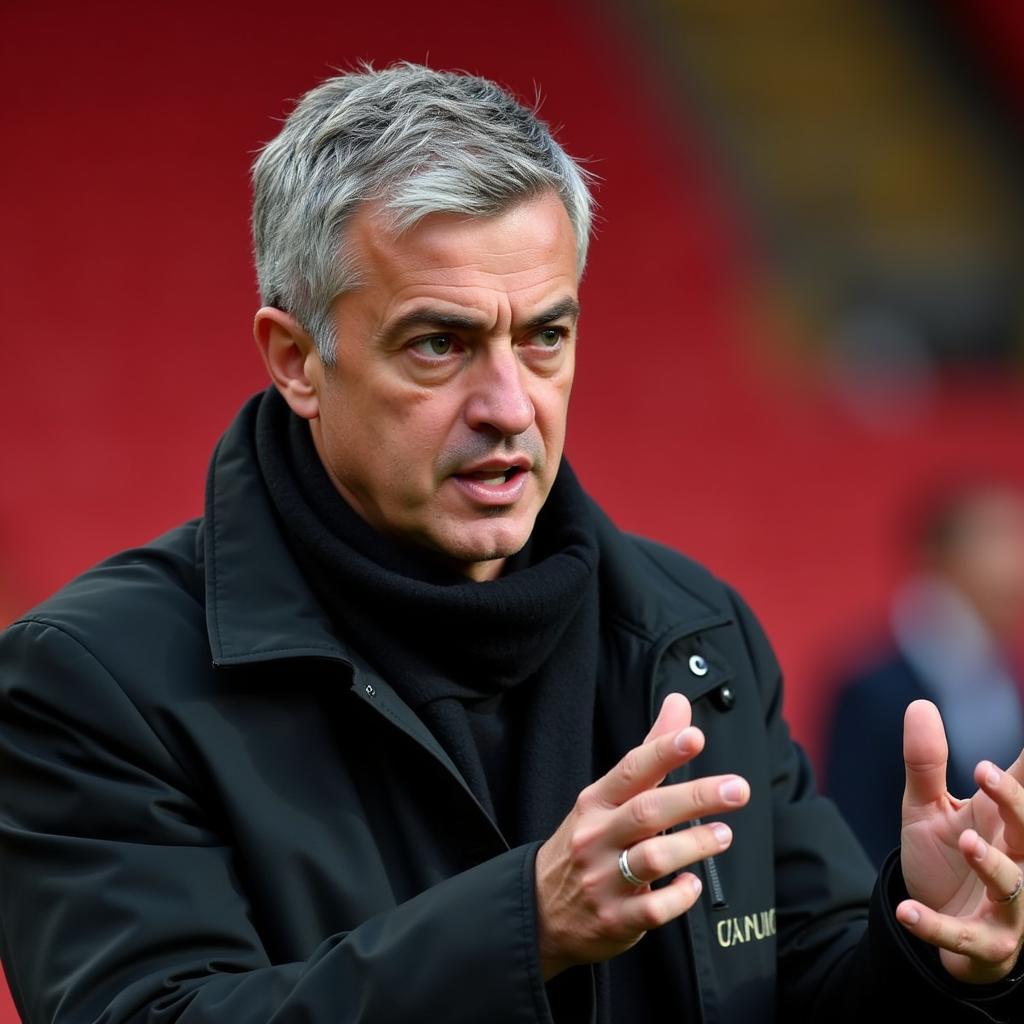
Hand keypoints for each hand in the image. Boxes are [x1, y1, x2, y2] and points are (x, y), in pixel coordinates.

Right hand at [534, 693, 749, 978]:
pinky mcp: (615, 919)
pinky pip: (653, 908)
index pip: (631, 769)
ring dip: (694, 845)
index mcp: (596, 801)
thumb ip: (650, 753)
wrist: (542, 909)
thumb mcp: (608, 796)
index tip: (694, 737)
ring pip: (652, 858)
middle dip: (695, 797)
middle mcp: (596, 836)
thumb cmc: (588, 842)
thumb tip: (679, 704)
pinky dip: (679, 896)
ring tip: (723, 835)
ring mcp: (603, 879)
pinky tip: (692, 885)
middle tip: (737, 789)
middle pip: (647, 811)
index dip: (663, 751)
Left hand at [898, 699, 1023, 982]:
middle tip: (986, 772)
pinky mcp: (984, 942)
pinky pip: (963, 936)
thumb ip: (925, 763)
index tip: (1007, 756)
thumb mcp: (926, 808)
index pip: (1021, 788)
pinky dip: (935, 926)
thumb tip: (920, 704)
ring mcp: (1005, 906)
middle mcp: (1014, 860)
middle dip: (1014, 802)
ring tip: (969, 842)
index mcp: (1000, 823)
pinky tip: (905, 912)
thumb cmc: (945, 861)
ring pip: (1011, 886)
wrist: (933, 921)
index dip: (1018, 774)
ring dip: (992, 866)